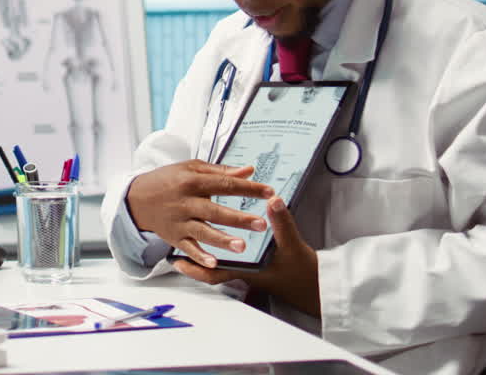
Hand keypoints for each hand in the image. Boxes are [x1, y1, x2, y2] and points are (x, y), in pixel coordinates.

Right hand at [125, 160, 271, 267]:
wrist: (137, 198)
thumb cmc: (167, 180)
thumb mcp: (191, 168)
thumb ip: (220, 171)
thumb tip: (249, 170)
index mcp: (192, 181)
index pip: (224, 184)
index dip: (248, 188)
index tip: (269, 192)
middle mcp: (186, 202)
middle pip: (215, 211)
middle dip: (239, 218)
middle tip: (261, 224)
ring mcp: (179, 222)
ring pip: (203, 232)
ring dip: (222, 240)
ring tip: (241, 246)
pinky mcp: (174, 237)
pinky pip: (188, 249)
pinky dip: (200, 257)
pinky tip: (214, 263)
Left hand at [172, 198, 319, 315]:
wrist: (313, 284)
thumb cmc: (301, 269)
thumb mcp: (291, 243)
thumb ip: (281, 221)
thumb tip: (273, 201)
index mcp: (248, 268)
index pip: (216, 273)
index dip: (195, 267)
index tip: (177, 262)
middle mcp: (243, 272)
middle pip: (210, 273)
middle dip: (191, 265)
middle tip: (172, 258)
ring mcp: (246, 272)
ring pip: (216, 271)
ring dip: (200, 262)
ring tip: (181, 255)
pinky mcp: (251, 270)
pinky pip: (227, 267)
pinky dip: (215, 261)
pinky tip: (208, 251)